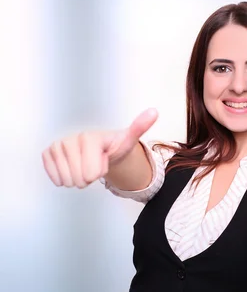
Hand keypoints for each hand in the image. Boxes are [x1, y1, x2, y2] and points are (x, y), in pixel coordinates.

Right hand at [41, 108, 157, 188]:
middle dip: (88, 177)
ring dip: (77, 179)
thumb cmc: (112, 146)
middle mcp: (70, 139)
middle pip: (79, 179)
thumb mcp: (128, 140)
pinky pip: (54, 178)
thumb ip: (139, 127)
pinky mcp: (47, 153)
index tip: (103, 159)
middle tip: (93, 163)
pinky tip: (72, 167)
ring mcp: (57, 146)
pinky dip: (64, 178)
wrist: (98, 148)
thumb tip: (154, 112)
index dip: (99, 171)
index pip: (92, 173)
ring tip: (84, 165)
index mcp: (89, 138)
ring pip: (66, 180)